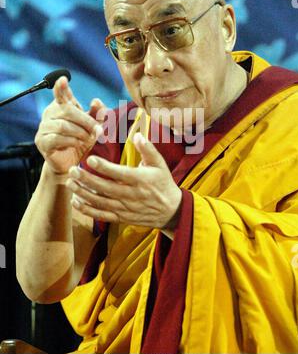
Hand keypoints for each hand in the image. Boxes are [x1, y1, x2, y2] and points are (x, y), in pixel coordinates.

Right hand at [35, 76, 105, 173]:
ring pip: (63, 125)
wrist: (69, 163)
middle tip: (97, 129)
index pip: (60, 94)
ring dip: (80, 132)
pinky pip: (56, 138)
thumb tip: (96, 100)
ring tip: (88, 139)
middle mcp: (49, 114)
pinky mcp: (42, 142)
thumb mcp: (92, 128)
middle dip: (85, 120)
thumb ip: (97, 115)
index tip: (63, 79)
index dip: (61, 87)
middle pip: (66, 110)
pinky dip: (71, 141)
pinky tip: (77, 144)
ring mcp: (43, 128)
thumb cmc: (80, 142)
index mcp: (61, 107)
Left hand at [66, 132, 181, 228]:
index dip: (103, 167)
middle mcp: (131, 195)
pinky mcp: (121, 218)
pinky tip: (76, 201)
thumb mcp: (159, 164)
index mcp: (140, 180)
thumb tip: (137, 135)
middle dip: (87, 179)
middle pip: (105, 188)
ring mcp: (125, 208)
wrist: (171, 211)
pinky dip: (87, 210)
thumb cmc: (163, 183)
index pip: (118, 173)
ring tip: (70, 183)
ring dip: (83, 193)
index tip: (89, 159)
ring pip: (100, 202)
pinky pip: (102, 215)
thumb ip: (148, 149)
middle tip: (72, 170)